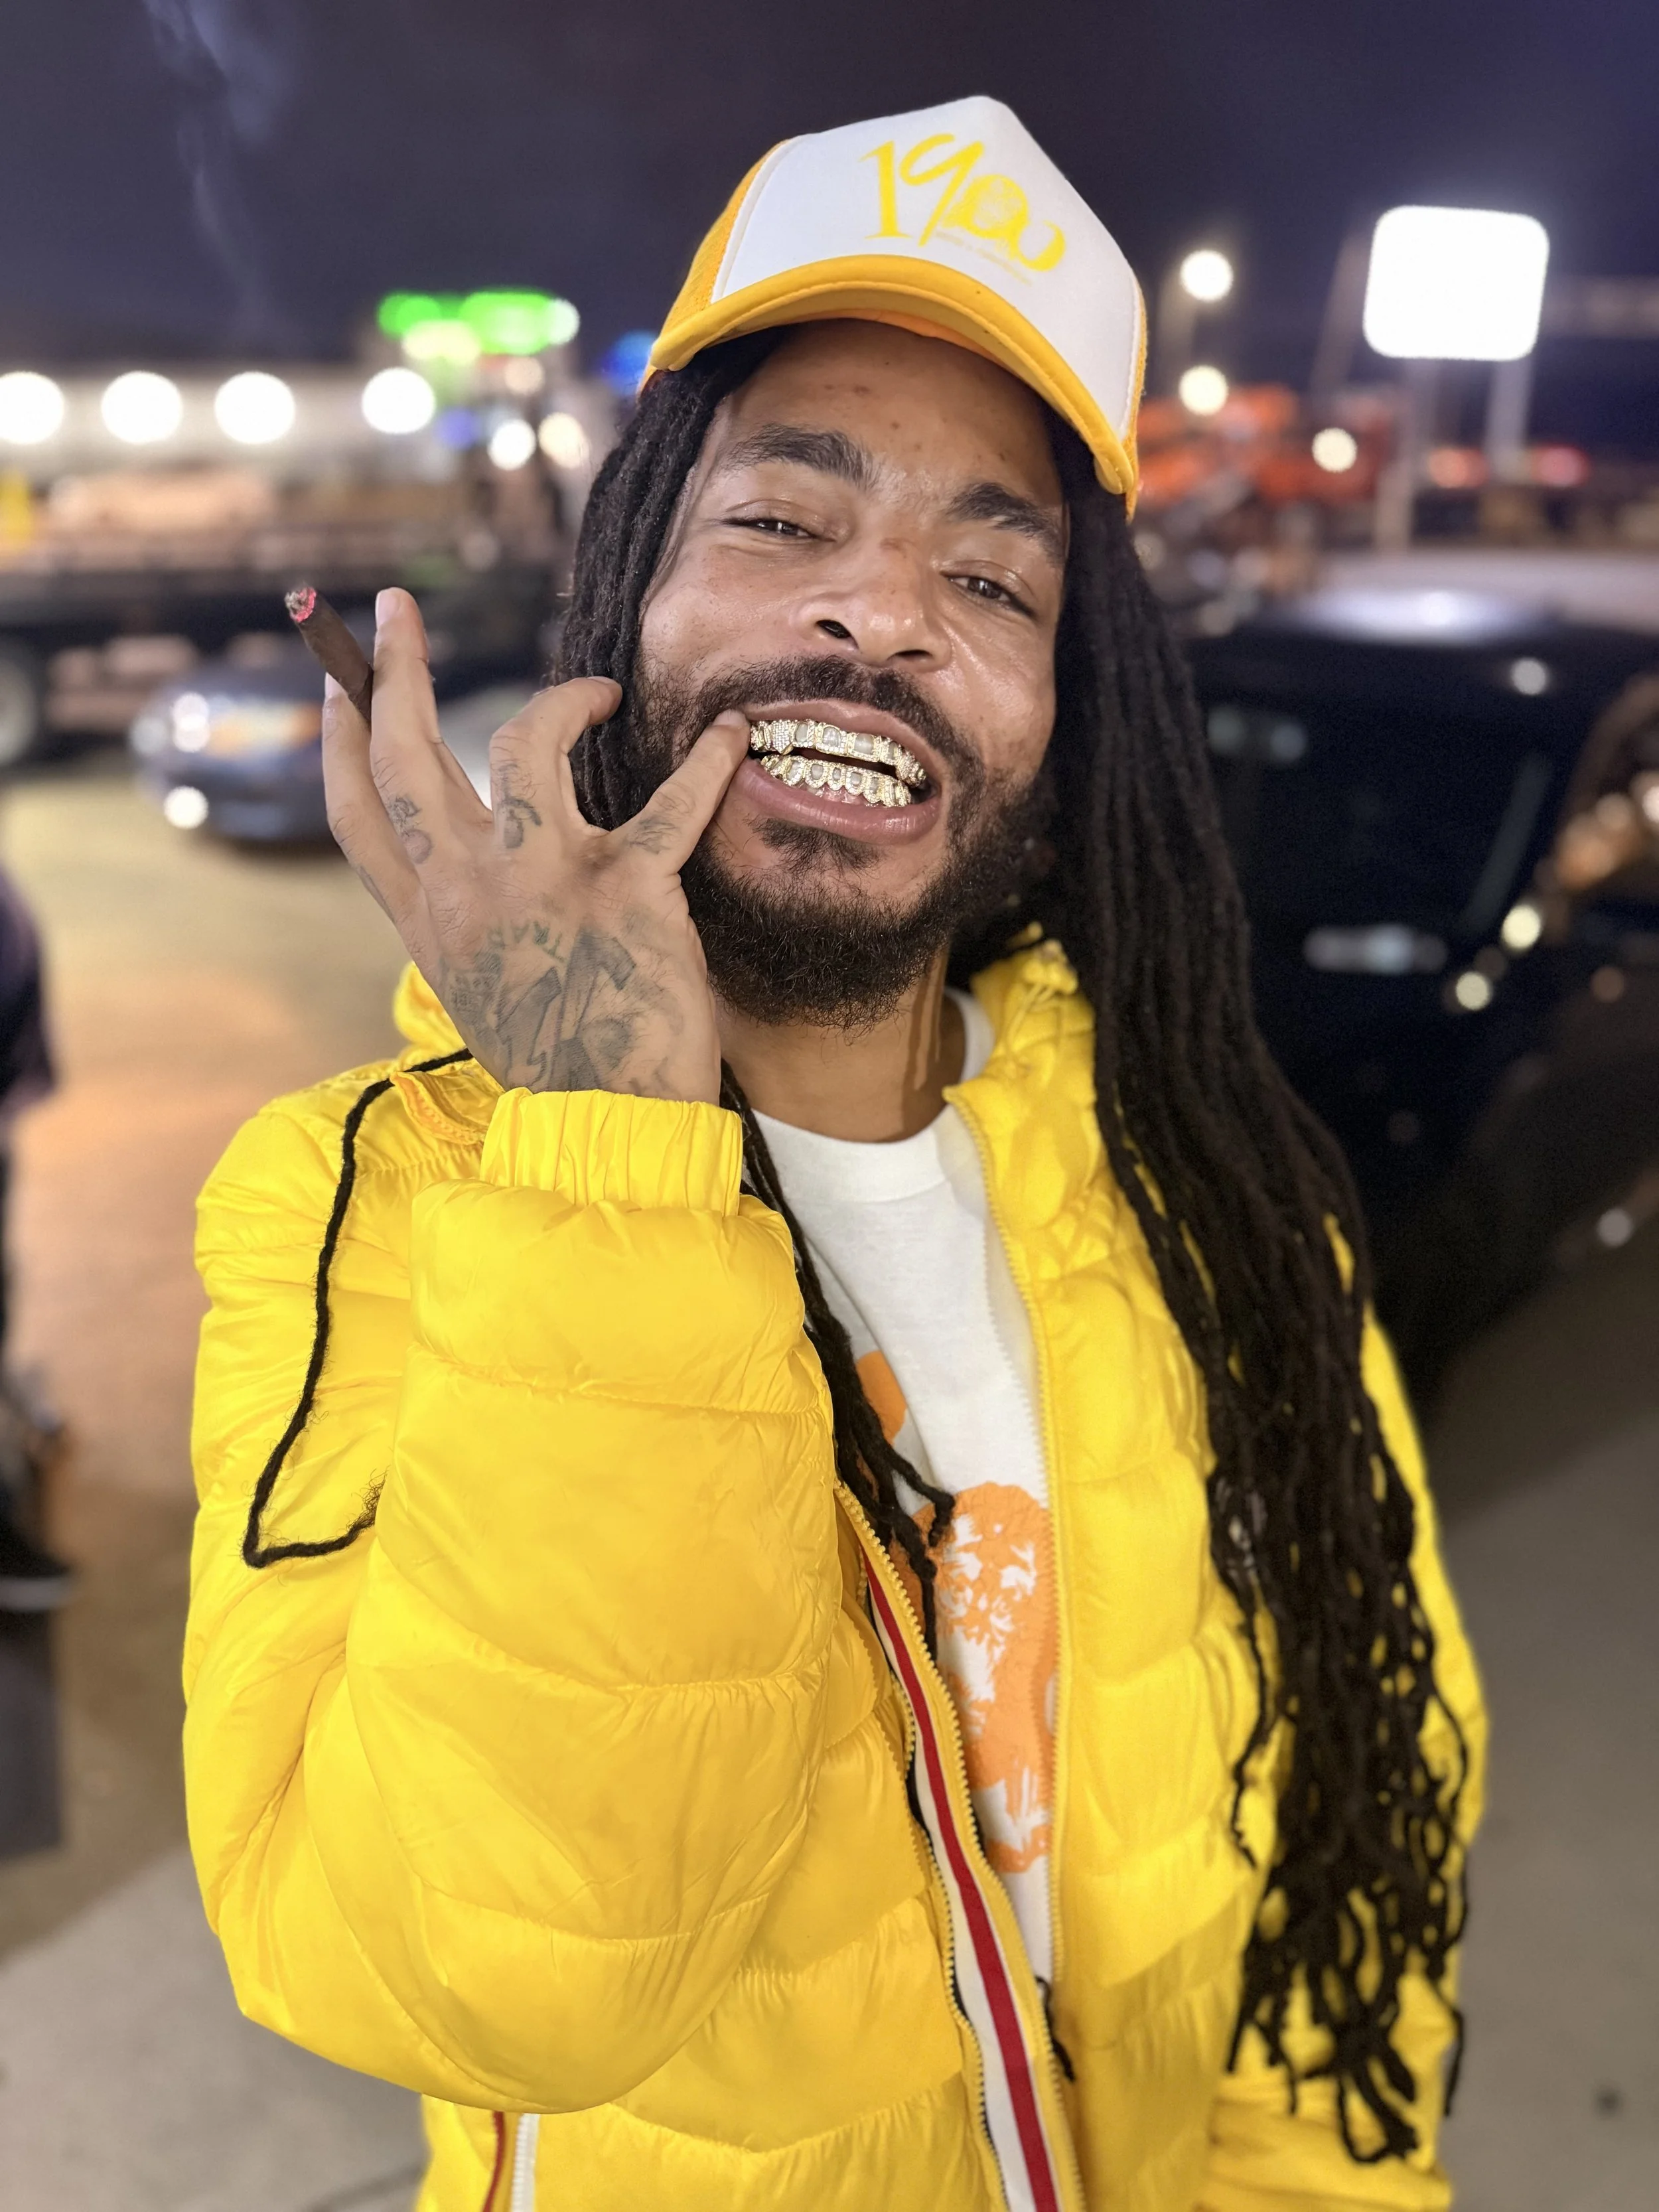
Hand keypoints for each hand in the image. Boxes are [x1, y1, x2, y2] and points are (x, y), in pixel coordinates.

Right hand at [322, 588, 747, 1101]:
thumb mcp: (482, 992)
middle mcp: (471, 890)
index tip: (342, 689)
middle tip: (396, 609)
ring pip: (522, 746)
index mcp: (433, 920)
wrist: (609, 1128)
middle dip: (396, 670)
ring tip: (597, 692)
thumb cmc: (557, 1067)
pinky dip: (710, 761)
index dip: (342, 741)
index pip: (360, 814)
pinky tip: (735, 731)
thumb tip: (475, 873)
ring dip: (561, 702)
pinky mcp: (629, 887)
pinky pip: (673, 801)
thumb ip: (468, 925)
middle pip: (407, 757)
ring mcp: (545, 881)